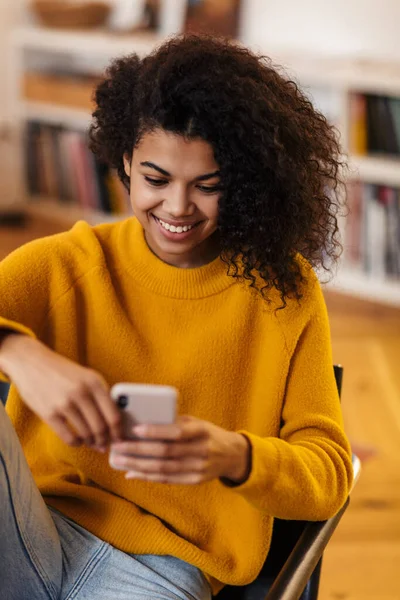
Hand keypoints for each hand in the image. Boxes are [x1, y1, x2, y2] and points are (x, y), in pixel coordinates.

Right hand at [1, 334, 121, 449]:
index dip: (118, 432)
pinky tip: (78, 440)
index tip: (119, 439)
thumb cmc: (63, 372)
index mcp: (95, 382)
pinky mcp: (49, 414)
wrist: (32, 363)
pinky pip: (69, 438)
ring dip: (91, 442)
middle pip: (101, 428)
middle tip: (104, 444)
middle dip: (104, 440)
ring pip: (86, 434)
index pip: (113, 415)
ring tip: (92, 442)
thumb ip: (101, 394)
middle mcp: (81, 392)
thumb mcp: (87, 376)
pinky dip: (76, 443)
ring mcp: (64, 404)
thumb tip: (113, 422)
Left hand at [109, 415, 250, 484]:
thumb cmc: (208, 434)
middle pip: (165, 453)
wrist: (232, 455)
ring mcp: (198, 468)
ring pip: (162, 469)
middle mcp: (200, 451)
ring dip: (137, 466)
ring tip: (119, 461)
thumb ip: (175, 422)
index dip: (155, 432)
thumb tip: (145, 422)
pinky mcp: (194, 481)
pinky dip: (147, 477)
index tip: (135, 429)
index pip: (176, 433)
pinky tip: (131, 473)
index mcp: (201, 431)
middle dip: (138, 450)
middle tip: (118, 446)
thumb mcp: (197, 422)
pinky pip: (167, 479)